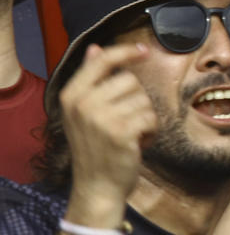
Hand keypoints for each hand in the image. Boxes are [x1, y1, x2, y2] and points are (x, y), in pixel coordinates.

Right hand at [59, 43, 158, 223]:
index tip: (145, 50)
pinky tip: (138, 144)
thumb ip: (91, 80)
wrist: (96, 186)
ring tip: (131, 135)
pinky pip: (151, 117)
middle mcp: (83, 103)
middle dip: (137, 101)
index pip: (103, 61)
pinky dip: (151, 131)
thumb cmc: (97, 148)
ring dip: (145, 118)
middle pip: (131, 80)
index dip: (126, 52)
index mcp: (72, 94)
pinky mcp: (121, 132)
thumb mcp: (85, 112)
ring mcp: (101, 117)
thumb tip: (95, 48)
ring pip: (144, 100)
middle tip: (126, 122)